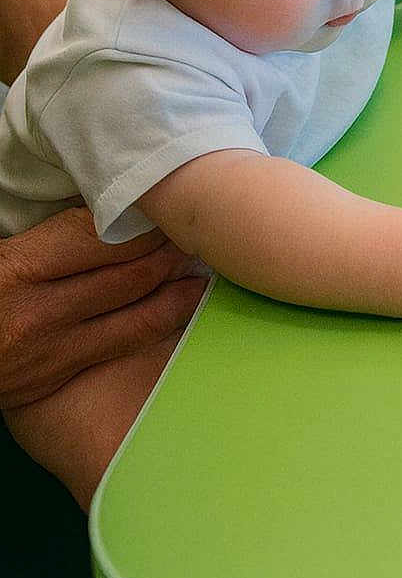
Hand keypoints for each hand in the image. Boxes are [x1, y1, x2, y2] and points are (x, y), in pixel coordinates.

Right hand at [0, 206, 207, 410]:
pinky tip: (187, 299)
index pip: (97, 235)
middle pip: (127, 272)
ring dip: (179, 283)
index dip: (139, 218)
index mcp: (17, 270)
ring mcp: (52, 351)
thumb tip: (109, 211)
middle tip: (200, 226)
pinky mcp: (59, 376)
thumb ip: (52, 235)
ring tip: (205, 260)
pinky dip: (163, 318)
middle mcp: (39, 313)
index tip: (167, 202)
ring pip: (138, 312)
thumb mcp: (5, 253)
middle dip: (169, 247)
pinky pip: (125, 343)